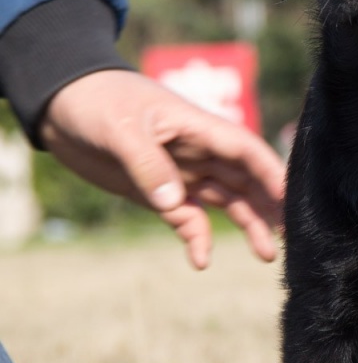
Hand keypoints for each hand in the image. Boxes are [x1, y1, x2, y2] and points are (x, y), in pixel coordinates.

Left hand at [38, 69, 285, 268]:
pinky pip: (188, 220)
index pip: (247, 152)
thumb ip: (147, 164)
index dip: (273, 174)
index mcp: (199, 128)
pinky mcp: (160, 193)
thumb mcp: (120, 128)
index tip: (292, 201)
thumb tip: (173, 204)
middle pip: (247, 181)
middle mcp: (200, 153)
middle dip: (270, 206)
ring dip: (248, 226)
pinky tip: (200, 261)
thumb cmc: (94, 101)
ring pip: (227, 202)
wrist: (58, 106)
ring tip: (266, 256)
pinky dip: (196, 239)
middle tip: (293, 237)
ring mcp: (182, 174)